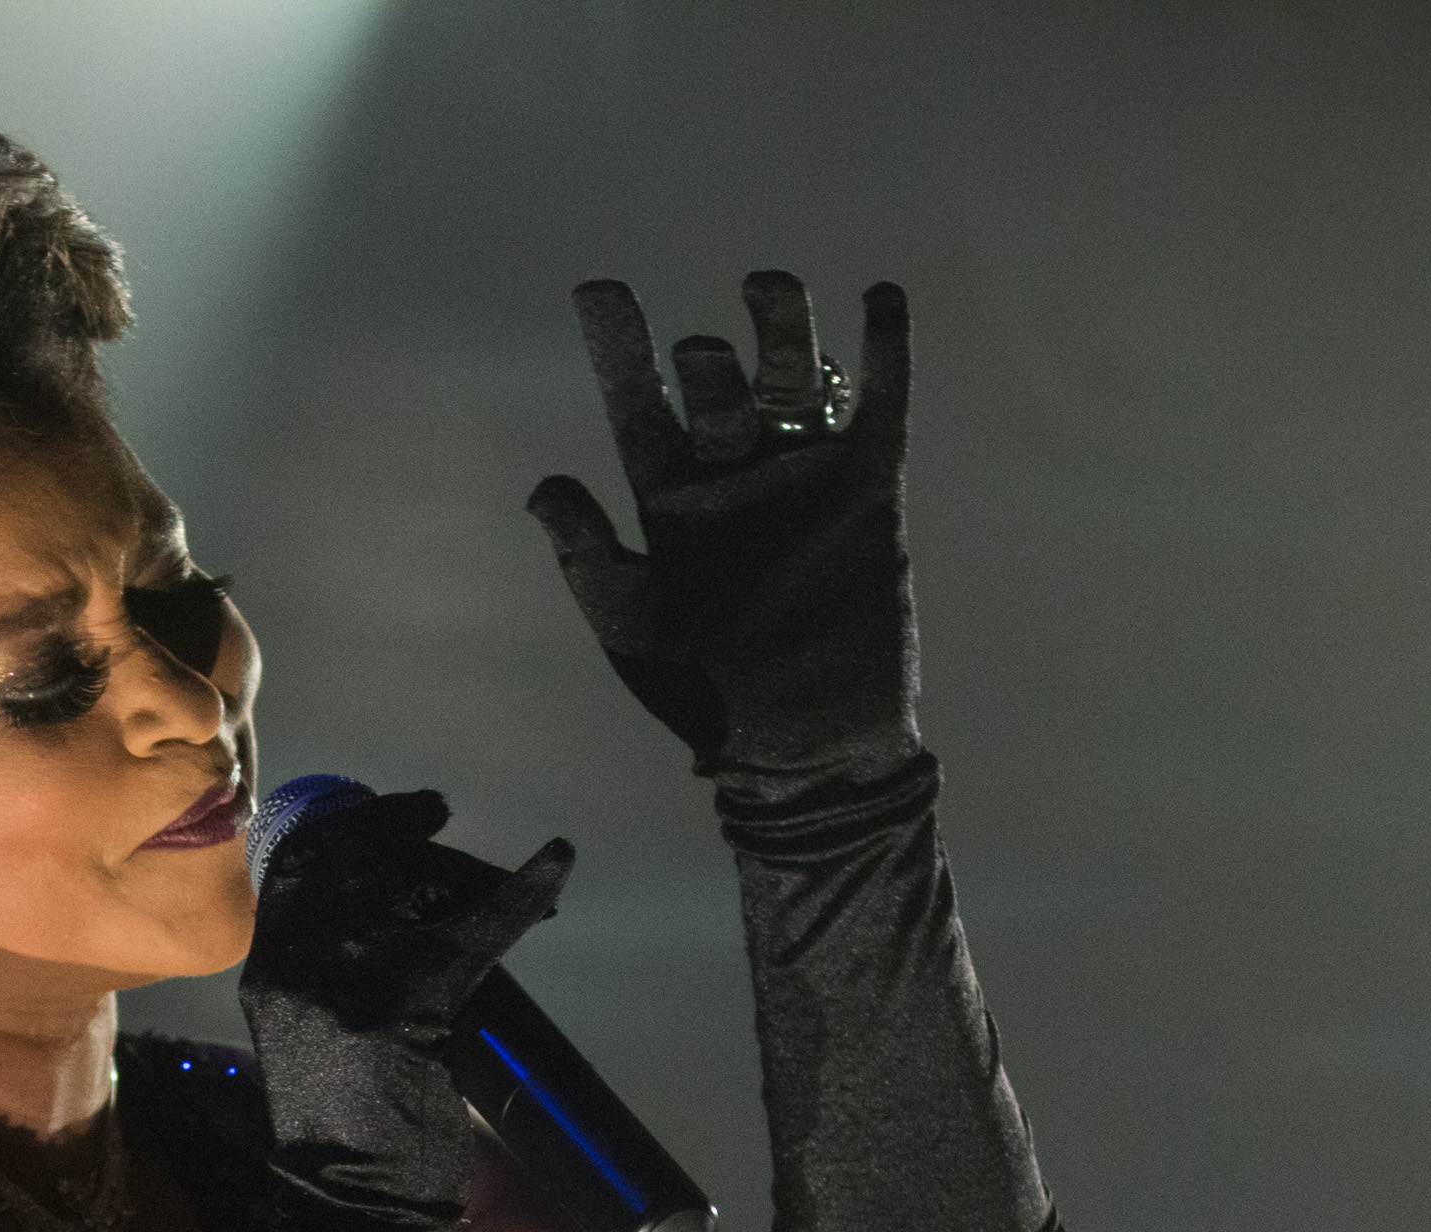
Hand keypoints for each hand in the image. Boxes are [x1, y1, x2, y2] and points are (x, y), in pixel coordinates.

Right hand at [238, 782, 570, 1231]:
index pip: (296, 868)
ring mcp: (340, 981)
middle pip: (348, 859)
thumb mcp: (321, 1044)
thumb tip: (401, 921)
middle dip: (393, 826)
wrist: (351, 1211)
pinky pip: (473, 926)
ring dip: (460, 864)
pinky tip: (556, 865)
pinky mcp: (401, 1002)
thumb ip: (334, 984)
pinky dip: (524, 893)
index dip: (342, 829)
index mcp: (268, 974)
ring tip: (506, 863)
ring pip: (408, 882)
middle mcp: (292, 965)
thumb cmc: (347, 1142)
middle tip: (434, 814)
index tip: (386, 817)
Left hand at [525, 274, 921, 797]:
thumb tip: (545, 485)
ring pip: (791, 374)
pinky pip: (881, 404)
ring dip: (782, 325)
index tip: (599, 289)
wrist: (808, 744)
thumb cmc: (707, 697)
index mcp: (668, 501)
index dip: (620, 345)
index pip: (637, 404)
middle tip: (704, 361)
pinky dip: (884, 351)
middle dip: (707, 360)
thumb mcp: (634, 627)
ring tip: (767, 288)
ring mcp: (802, 475)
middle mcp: (733, 475)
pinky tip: (879, 300)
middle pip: (718, 382)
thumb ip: (591, 555)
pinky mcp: (869, 488)